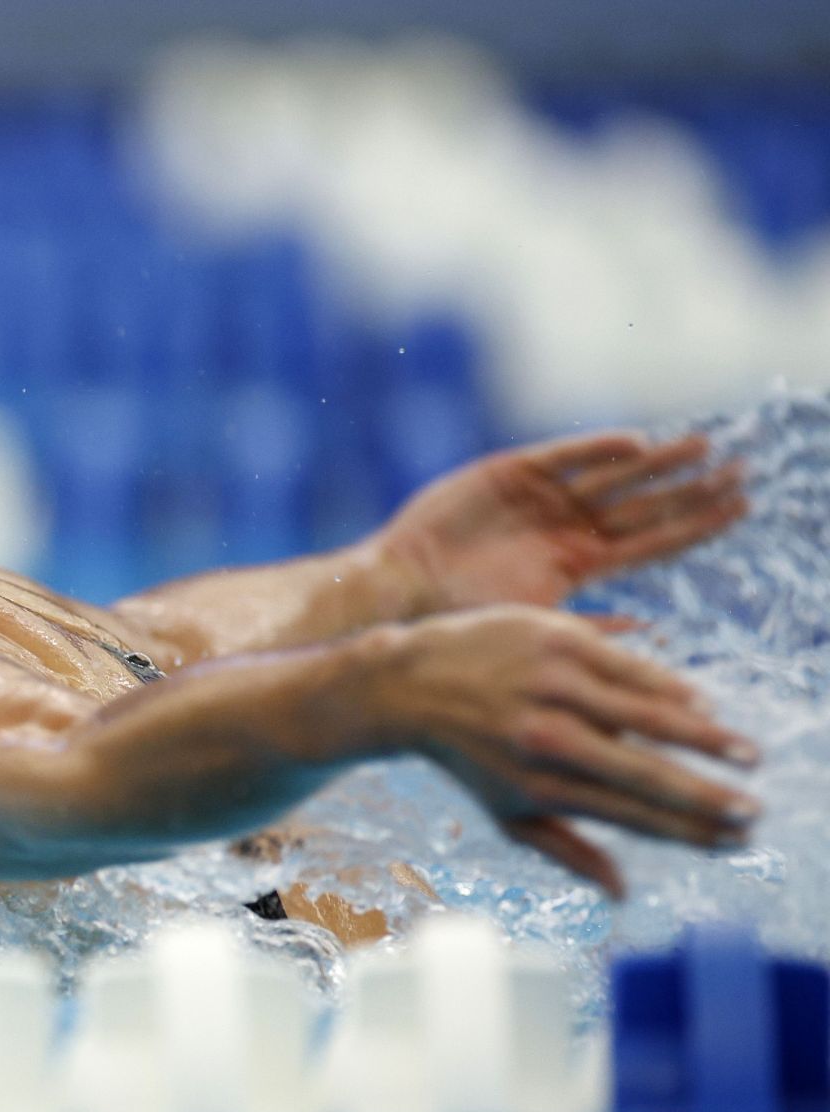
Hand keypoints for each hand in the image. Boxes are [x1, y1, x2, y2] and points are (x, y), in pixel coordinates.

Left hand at [365, 606, 760, 896]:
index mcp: (540, 785)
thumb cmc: (468, 756)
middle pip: (647, 773)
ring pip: (650, 715)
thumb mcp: (508, 812)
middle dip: (707, 796)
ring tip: (746, 756)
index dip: (689, 831)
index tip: (734, 840)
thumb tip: (622, 895)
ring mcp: (553, 684)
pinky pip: (630, 665)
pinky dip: (669, 686)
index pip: (632, 815)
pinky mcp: (557, 639)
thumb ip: (568, 852)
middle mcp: (547, 737)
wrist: (408, 683)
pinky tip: (701, 703)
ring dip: (706, 738)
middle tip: (753, 809)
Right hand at [373, 431, 749, 614]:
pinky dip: (598, 448)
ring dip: (658, 462)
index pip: (651, 541)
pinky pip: (565, 455)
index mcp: (578, 563)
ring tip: (703, 447)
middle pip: (644, 504)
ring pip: (613, 475)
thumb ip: (591, 628)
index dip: (697, 525)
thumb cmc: (461, 618)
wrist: (403, 588)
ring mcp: (543, 497)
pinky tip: (635, 444)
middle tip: (742, 469)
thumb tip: (652, 634)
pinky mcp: (511, 471)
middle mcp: (567, 526)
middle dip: (692, 488)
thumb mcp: (537, 628)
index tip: (742, 509)